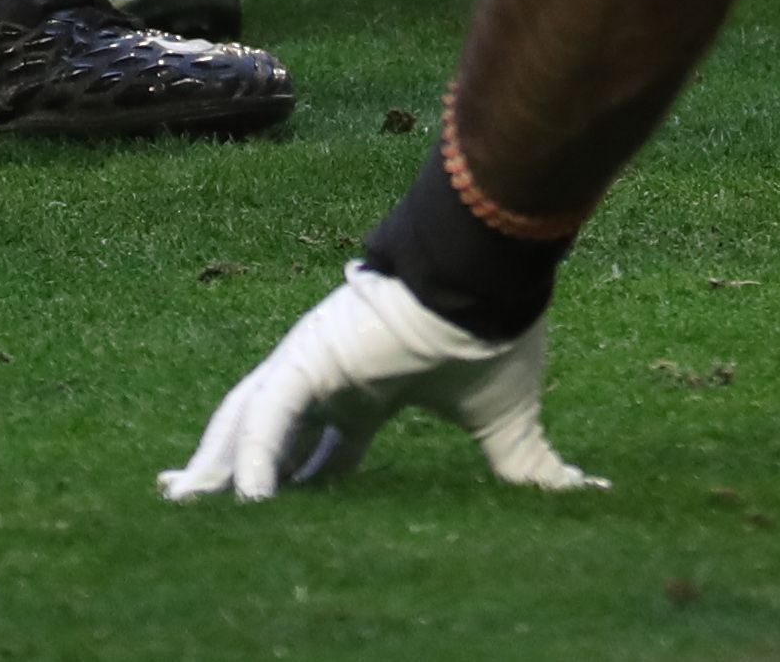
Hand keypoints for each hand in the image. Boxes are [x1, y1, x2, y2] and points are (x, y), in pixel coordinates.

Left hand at [159, 264, 603, 500]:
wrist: (493, 271)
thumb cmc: (496, 331)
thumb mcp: (507, 422)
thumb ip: (531, 467)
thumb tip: (594, 493)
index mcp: (368, 385)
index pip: (318, 439)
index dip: (294, 474)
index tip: (274, 508)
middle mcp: (329, 370)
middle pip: (263, 426)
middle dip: (226, 463)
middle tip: (189, 496)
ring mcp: (312, 359)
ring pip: (246, 418)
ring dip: (216, 463)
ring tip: (185, 502)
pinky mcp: (311, 354)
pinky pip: (269, 414)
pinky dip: (253, 458)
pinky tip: (244, 502)